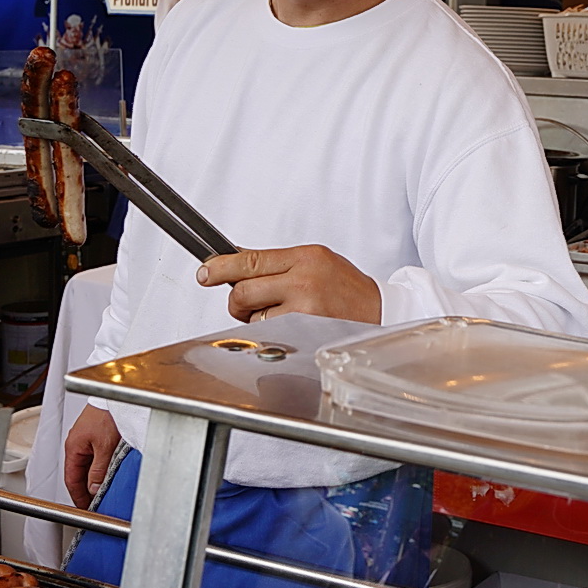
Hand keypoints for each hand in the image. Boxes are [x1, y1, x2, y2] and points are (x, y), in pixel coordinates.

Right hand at [63, 406, 120, 508]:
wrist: (117, 396)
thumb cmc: (108, 413)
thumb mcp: (105, 447)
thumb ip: (99, 470)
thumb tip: (93, 489)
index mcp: (73, 447)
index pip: (71, 480)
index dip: (78, 496)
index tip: (85, 508)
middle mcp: (77, 443)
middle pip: (78, 474)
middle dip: (85, 490)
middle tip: (95, 503)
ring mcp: (86, 439)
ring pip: (87, 465)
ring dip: (93, 479)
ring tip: (102, 491)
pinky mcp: (96, 434)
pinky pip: (94, 457)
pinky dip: (99, 468)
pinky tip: (108, 472)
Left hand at [196, 245, 382, 324]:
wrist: (382, 311)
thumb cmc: (347, 289)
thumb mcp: (316, 262)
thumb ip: (279, 264)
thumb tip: (237, 262)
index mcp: (305, 256)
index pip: (250, 259)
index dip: (221, 266)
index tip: (205, 272)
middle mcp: (304, 277)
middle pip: (244, 288)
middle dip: (239, 300)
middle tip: (249, 303)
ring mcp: (305, 305)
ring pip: (254, 314)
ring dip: (259, 317)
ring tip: (286, 313)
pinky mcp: (305, 328)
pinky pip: (269, 331)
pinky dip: (273, 331)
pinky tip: (293, 325)